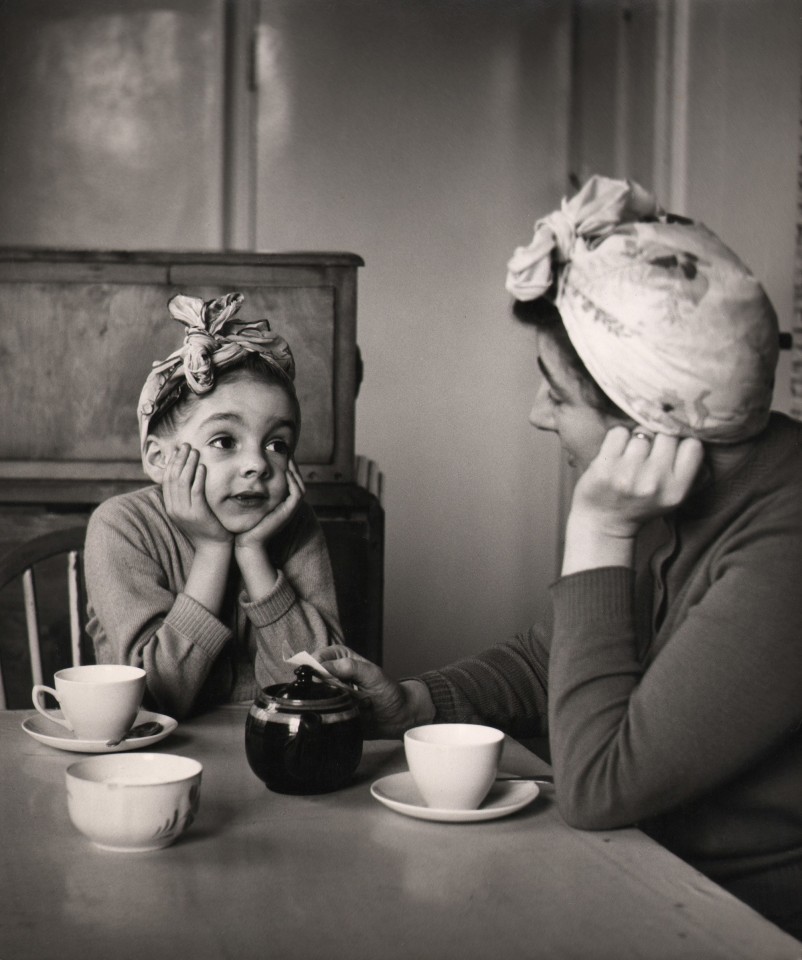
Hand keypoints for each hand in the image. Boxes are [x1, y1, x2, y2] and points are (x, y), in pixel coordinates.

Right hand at [163, 444, 231, 546]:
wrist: (212, 548)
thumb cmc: (204, 528)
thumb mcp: (189, 511)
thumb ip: (184, 497)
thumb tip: (184, 476)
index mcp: (171, 507)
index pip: (167, 480)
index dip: (172, 463)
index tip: (178, 450)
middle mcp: (175, 509)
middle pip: (174, 478)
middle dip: (179, 459)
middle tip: (186, 445)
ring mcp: (185, 512)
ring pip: (183, 482)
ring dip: (189, 464)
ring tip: (194, 451)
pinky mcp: (198, 513)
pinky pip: (196, 491)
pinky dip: (198, 477)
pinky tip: (202, 466)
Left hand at [234, 460, 305, 551]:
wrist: (247, 542)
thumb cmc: (245, 524)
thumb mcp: (249, 504)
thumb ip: (251, 493)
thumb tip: (243, 477)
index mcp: (281, 505)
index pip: (290, 483)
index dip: (288, 469)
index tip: (281, 456)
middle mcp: (287, 507)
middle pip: (298, 483)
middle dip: (294, 467)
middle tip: (288, 453)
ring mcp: (289, 511)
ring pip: (300, 487)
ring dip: (296, 472)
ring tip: (289, 459)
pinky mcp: (288, 513)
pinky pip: (297, 494)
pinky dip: (294, 482)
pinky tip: (287, 472)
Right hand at [317, 647, 428, 738]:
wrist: (397, 717)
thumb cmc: (388, 691)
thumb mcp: (373, 675)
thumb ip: (351, 668)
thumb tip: (324, 667)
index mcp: (340, 658)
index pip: (318, 657)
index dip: (313, 666)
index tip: (315, 677)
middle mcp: (331, 674)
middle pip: (310, 676)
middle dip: (311, 685)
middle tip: (321, 695)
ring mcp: (329, 693)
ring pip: (310, 695)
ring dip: (316, 701)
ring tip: (329, 707)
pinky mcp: (330, 711)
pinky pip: (317, 712)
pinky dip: (319, 715)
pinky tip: (327, 717)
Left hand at [569, 426, 703, 540]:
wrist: (604, 523)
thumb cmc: (640, 503)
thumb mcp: (672, 494)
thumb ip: (684, 467)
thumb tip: (686, 425)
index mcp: (676, 490)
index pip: (693, 445)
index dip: (681, 442)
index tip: (671, 449)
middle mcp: (654, 482)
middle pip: (666, 434)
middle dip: (658, 438)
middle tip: (648, 453)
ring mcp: (627, 475)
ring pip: (641, 431)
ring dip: (636, 438)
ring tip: (630, 456)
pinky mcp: (604, 468)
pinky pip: (618, 432)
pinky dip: (617, 438)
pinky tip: (616, 454)